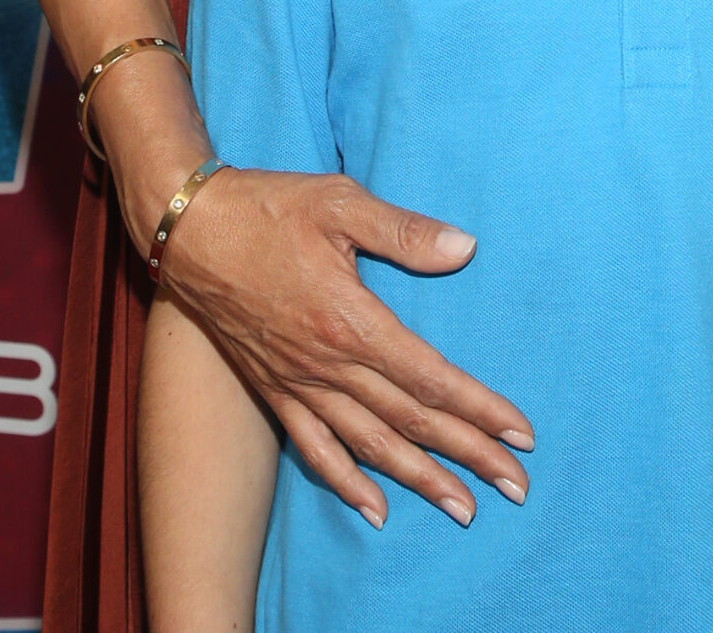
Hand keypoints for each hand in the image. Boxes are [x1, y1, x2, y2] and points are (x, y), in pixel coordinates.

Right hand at [160, 164, 534, 525]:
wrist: (192, 231)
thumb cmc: (270, 207)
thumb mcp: (341, 202)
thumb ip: (404, 231)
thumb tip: (465, 248)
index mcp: (351, 320)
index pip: (430, 379)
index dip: (479, 409)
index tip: (520, 433)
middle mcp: (326, 365)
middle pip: (411, 422)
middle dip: (468, 455)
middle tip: (515, 485)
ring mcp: (298, 383)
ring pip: (369, 445)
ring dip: (419, 479)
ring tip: (463, 508)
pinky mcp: (274, 390)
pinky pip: (314, 449)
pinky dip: (346, 482)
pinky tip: (376, 510)